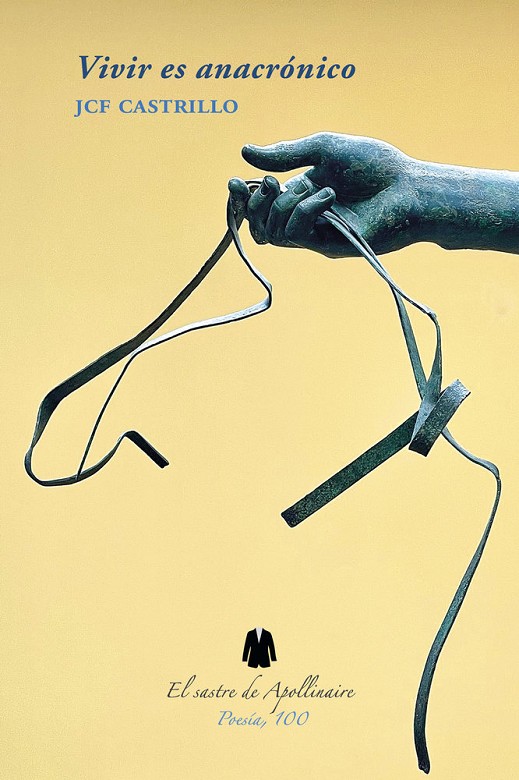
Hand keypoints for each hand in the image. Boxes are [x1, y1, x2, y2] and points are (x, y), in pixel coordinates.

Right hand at [229, 132, 421, 256]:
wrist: (408, 187)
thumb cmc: (374, 166)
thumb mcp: (324, 148)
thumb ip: (285, 153)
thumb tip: (244, 152)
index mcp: (300, 193)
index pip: (259, 205)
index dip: (241, 198)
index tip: (234, 181)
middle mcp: (304, 217)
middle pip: (259, 225)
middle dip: (255, 205)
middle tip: (270, 184)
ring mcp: (315, 235)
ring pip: (274, 233)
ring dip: (284, 206)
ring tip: (314, 187)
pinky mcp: (328, 247)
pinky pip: (297, 235)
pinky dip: (305, 211)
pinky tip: (328, 196)